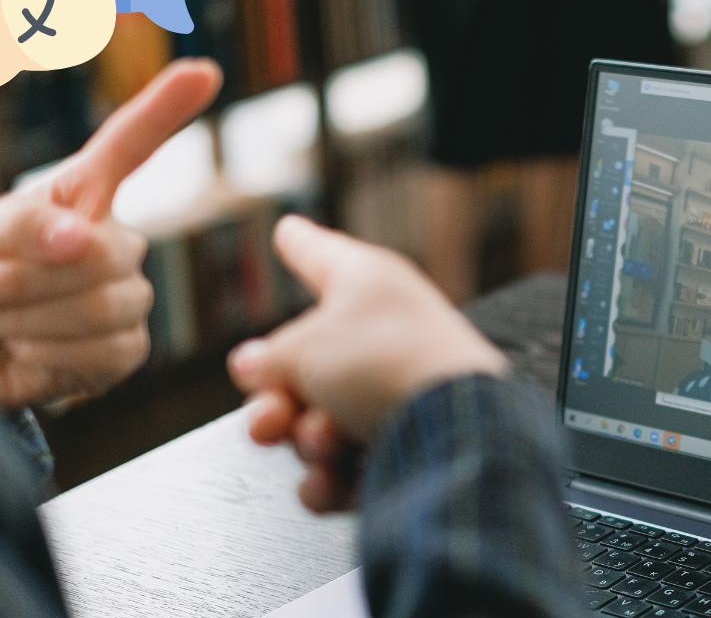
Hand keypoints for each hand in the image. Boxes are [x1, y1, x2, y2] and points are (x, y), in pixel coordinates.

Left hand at [0, 59, 221, 408]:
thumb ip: (26, 223)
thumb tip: (80, 236)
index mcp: (84, 198)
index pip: (130, 147)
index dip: (165, 109)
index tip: (202, 71)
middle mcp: (117, 243)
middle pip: (106, 252)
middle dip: (29, 278)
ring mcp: (127, 296)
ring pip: (104, 306)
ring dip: (28, 319)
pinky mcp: (126, 349)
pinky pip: (102, 350)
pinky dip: (46, 355)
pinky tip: (25, 350)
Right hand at [228, 216, 507, 510]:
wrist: (455, 434)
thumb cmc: (386, 364)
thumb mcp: (303, 347)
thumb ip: (269, 358)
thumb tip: (255, 367)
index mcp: (368, 285)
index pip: (321, 255)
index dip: (299, 244)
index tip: (288, 230)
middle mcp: (384, 333)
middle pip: (304, 365)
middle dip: (276, 401)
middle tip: (270, 417)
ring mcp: (395, 393)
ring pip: (318, 422)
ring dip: (308, 440)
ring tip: (325, 440)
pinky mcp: (405, 449)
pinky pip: (344, 469)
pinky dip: (333, 479)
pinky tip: (333, 480)